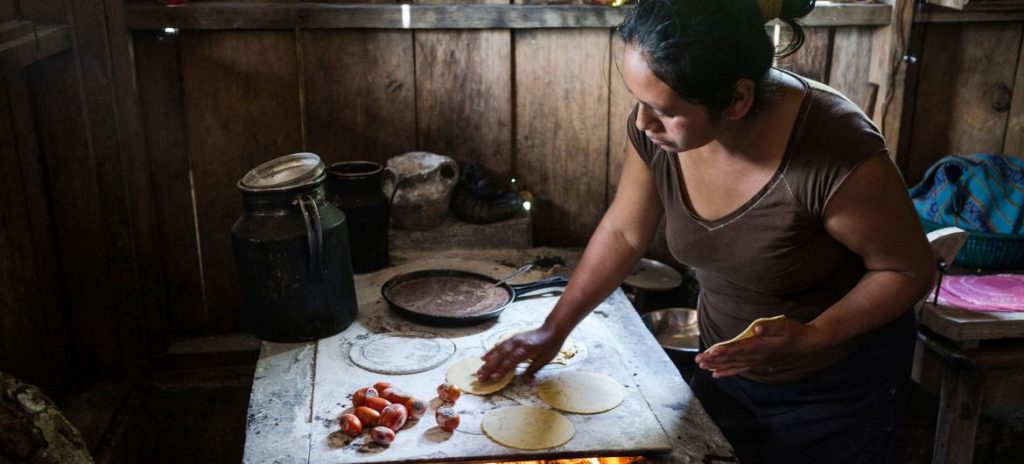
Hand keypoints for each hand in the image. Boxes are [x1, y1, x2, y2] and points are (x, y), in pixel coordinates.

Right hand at [477, 326, 564, 380]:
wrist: (552, 329)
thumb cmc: (551, 345)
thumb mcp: (545, 360)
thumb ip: (532, 369)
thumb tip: (523, 381)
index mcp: (526, 349)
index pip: (511, 361)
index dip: (501, 370)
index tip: (493, 378)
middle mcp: (517, 343)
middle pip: (500, 357)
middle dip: (489, 368)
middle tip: (480, 377)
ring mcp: (513, 339)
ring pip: (497, 351)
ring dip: (487, 361)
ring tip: (479, 370)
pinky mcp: (512, 338)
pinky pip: (499, 345)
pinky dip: (491, 352)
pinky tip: (484, 357)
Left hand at [694, 318, 829, 378]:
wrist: (807, 344)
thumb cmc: (794, 331)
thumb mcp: (783, 325)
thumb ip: (768, 327)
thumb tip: (756, 328)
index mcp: (760, 346)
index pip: (739, 349)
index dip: (724, 351)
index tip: (710, 352)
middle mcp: (757, 356)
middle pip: (732, 359)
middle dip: (714, 360)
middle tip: (698, 361)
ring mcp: (757, 361)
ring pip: (734, 365)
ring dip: (717, 366)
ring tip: (702, 367)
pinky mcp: (758, 363)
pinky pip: (740, 369)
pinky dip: (728, 372)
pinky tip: (717, 374)